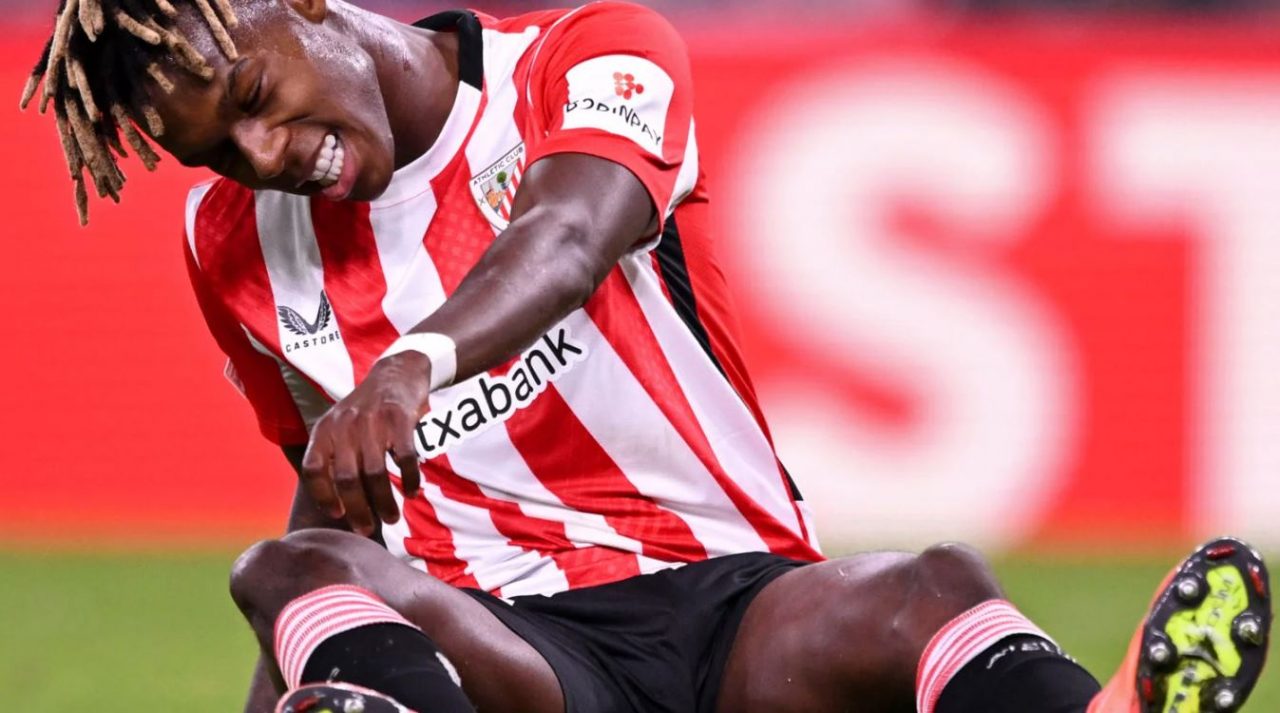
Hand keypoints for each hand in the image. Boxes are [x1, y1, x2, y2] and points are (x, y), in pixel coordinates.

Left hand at [300, 351, 430, 534]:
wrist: (397, 371)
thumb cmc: (368, 409)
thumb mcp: (340, 425)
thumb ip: (334, 456)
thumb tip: (337, 505)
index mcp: (325, 430)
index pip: (313, 469)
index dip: (323, 496)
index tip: (338, 514)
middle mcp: (344, 425)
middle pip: (346, 478)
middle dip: (357, 510)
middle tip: (367, 529)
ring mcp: (372, 421)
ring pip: (374, 473)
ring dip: (384, 501)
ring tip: (391, 518)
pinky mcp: (399, 418)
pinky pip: (404, 458)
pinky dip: (409, 479)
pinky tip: (412, 491)